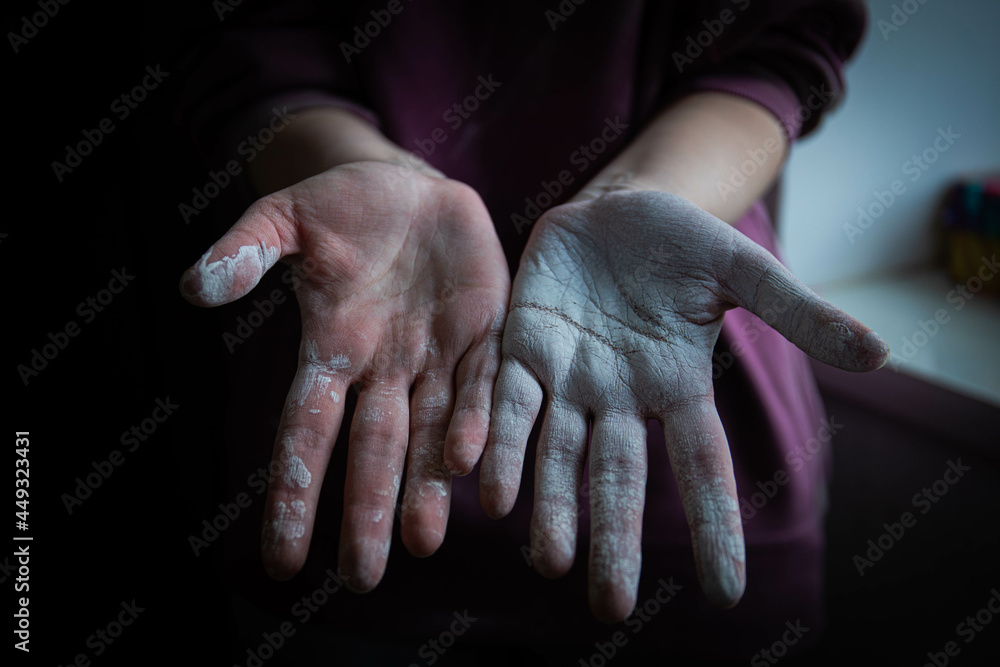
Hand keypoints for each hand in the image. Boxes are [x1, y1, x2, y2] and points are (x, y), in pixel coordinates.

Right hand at [180, 162, 509, 589]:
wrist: (413, 189)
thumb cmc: (341, 211)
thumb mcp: (285, 219)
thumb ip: (247, 250)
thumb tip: (195, 286)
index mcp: (334, 350)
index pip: (307, 432)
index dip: (295, 490)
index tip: (282, 558)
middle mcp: (386, 369)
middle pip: (374, 450)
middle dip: (367, 510)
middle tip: (362, 577)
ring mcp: (438, 356)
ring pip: (431, 432)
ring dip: (428, 486)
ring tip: (423, 542)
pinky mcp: (487, 332)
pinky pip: (483, 383)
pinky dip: (476, 421)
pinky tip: (472, 464)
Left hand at [479, 190, 887, 621]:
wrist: (614, 209)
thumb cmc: (683, 243)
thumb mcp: (742, 270)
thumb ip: (797, 312)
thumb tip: (885, 356)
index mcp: (678, 386)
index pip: (702, 467)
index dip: (714, 526)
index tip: (727, 592)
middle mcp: (621, 398)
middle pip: (619, 477)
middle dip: (613, 537)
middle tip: (610, 606)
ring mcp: (569, 378)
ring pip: (557, 453)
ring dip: (551, 506)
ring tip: (549, 560)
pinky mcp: (523, 349)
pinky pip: (508, 401)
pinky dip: (498, 442)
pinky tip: (487, 488)